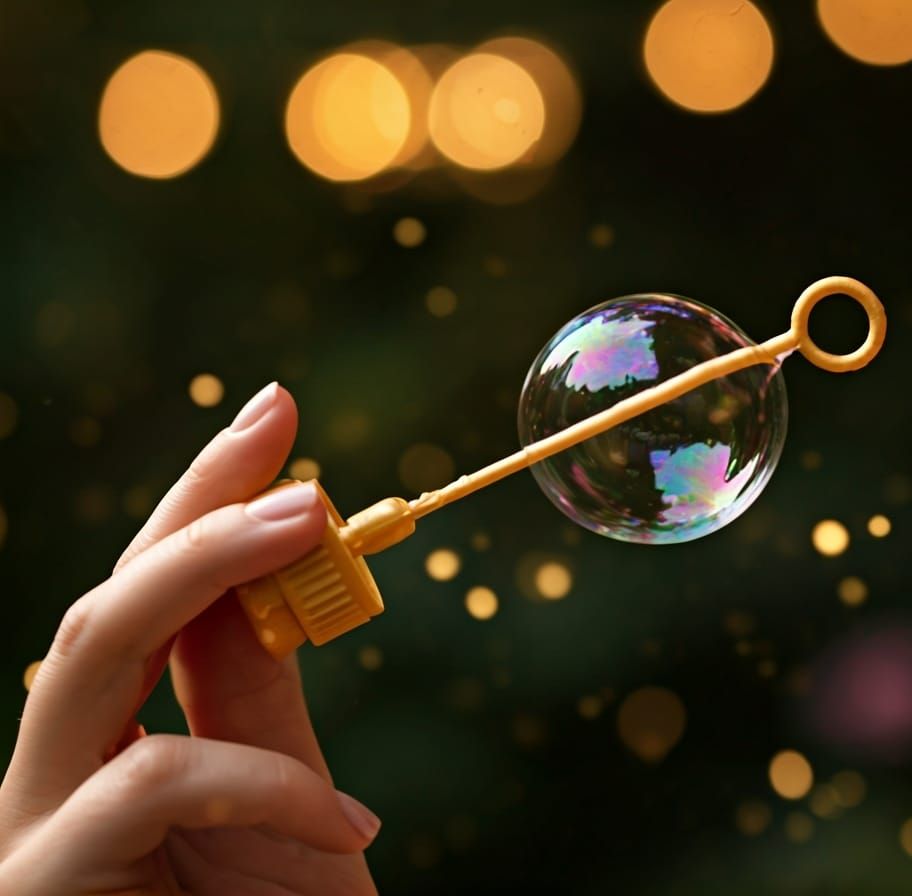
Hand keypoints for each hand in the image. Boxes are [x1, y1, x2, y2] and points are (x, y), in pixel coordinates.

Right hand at [0, 383, 379, 894]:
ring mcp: (33, 833)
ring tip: (309, 522)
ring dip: (200, 575)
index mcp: (117, 741)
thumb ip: (258, 692)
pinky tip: (346, 824)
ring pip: (84, 661)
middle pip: (103, 607)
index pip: (151, 600)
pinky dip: (256, 783)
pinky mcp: (35, 889)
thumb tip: (270, 561)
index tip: (276, 411)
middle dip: (191, 509)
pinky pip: (142, 787)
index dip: (202, 498)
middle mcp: (57, 774)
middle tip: (288, 442)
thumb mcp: (288, 802)